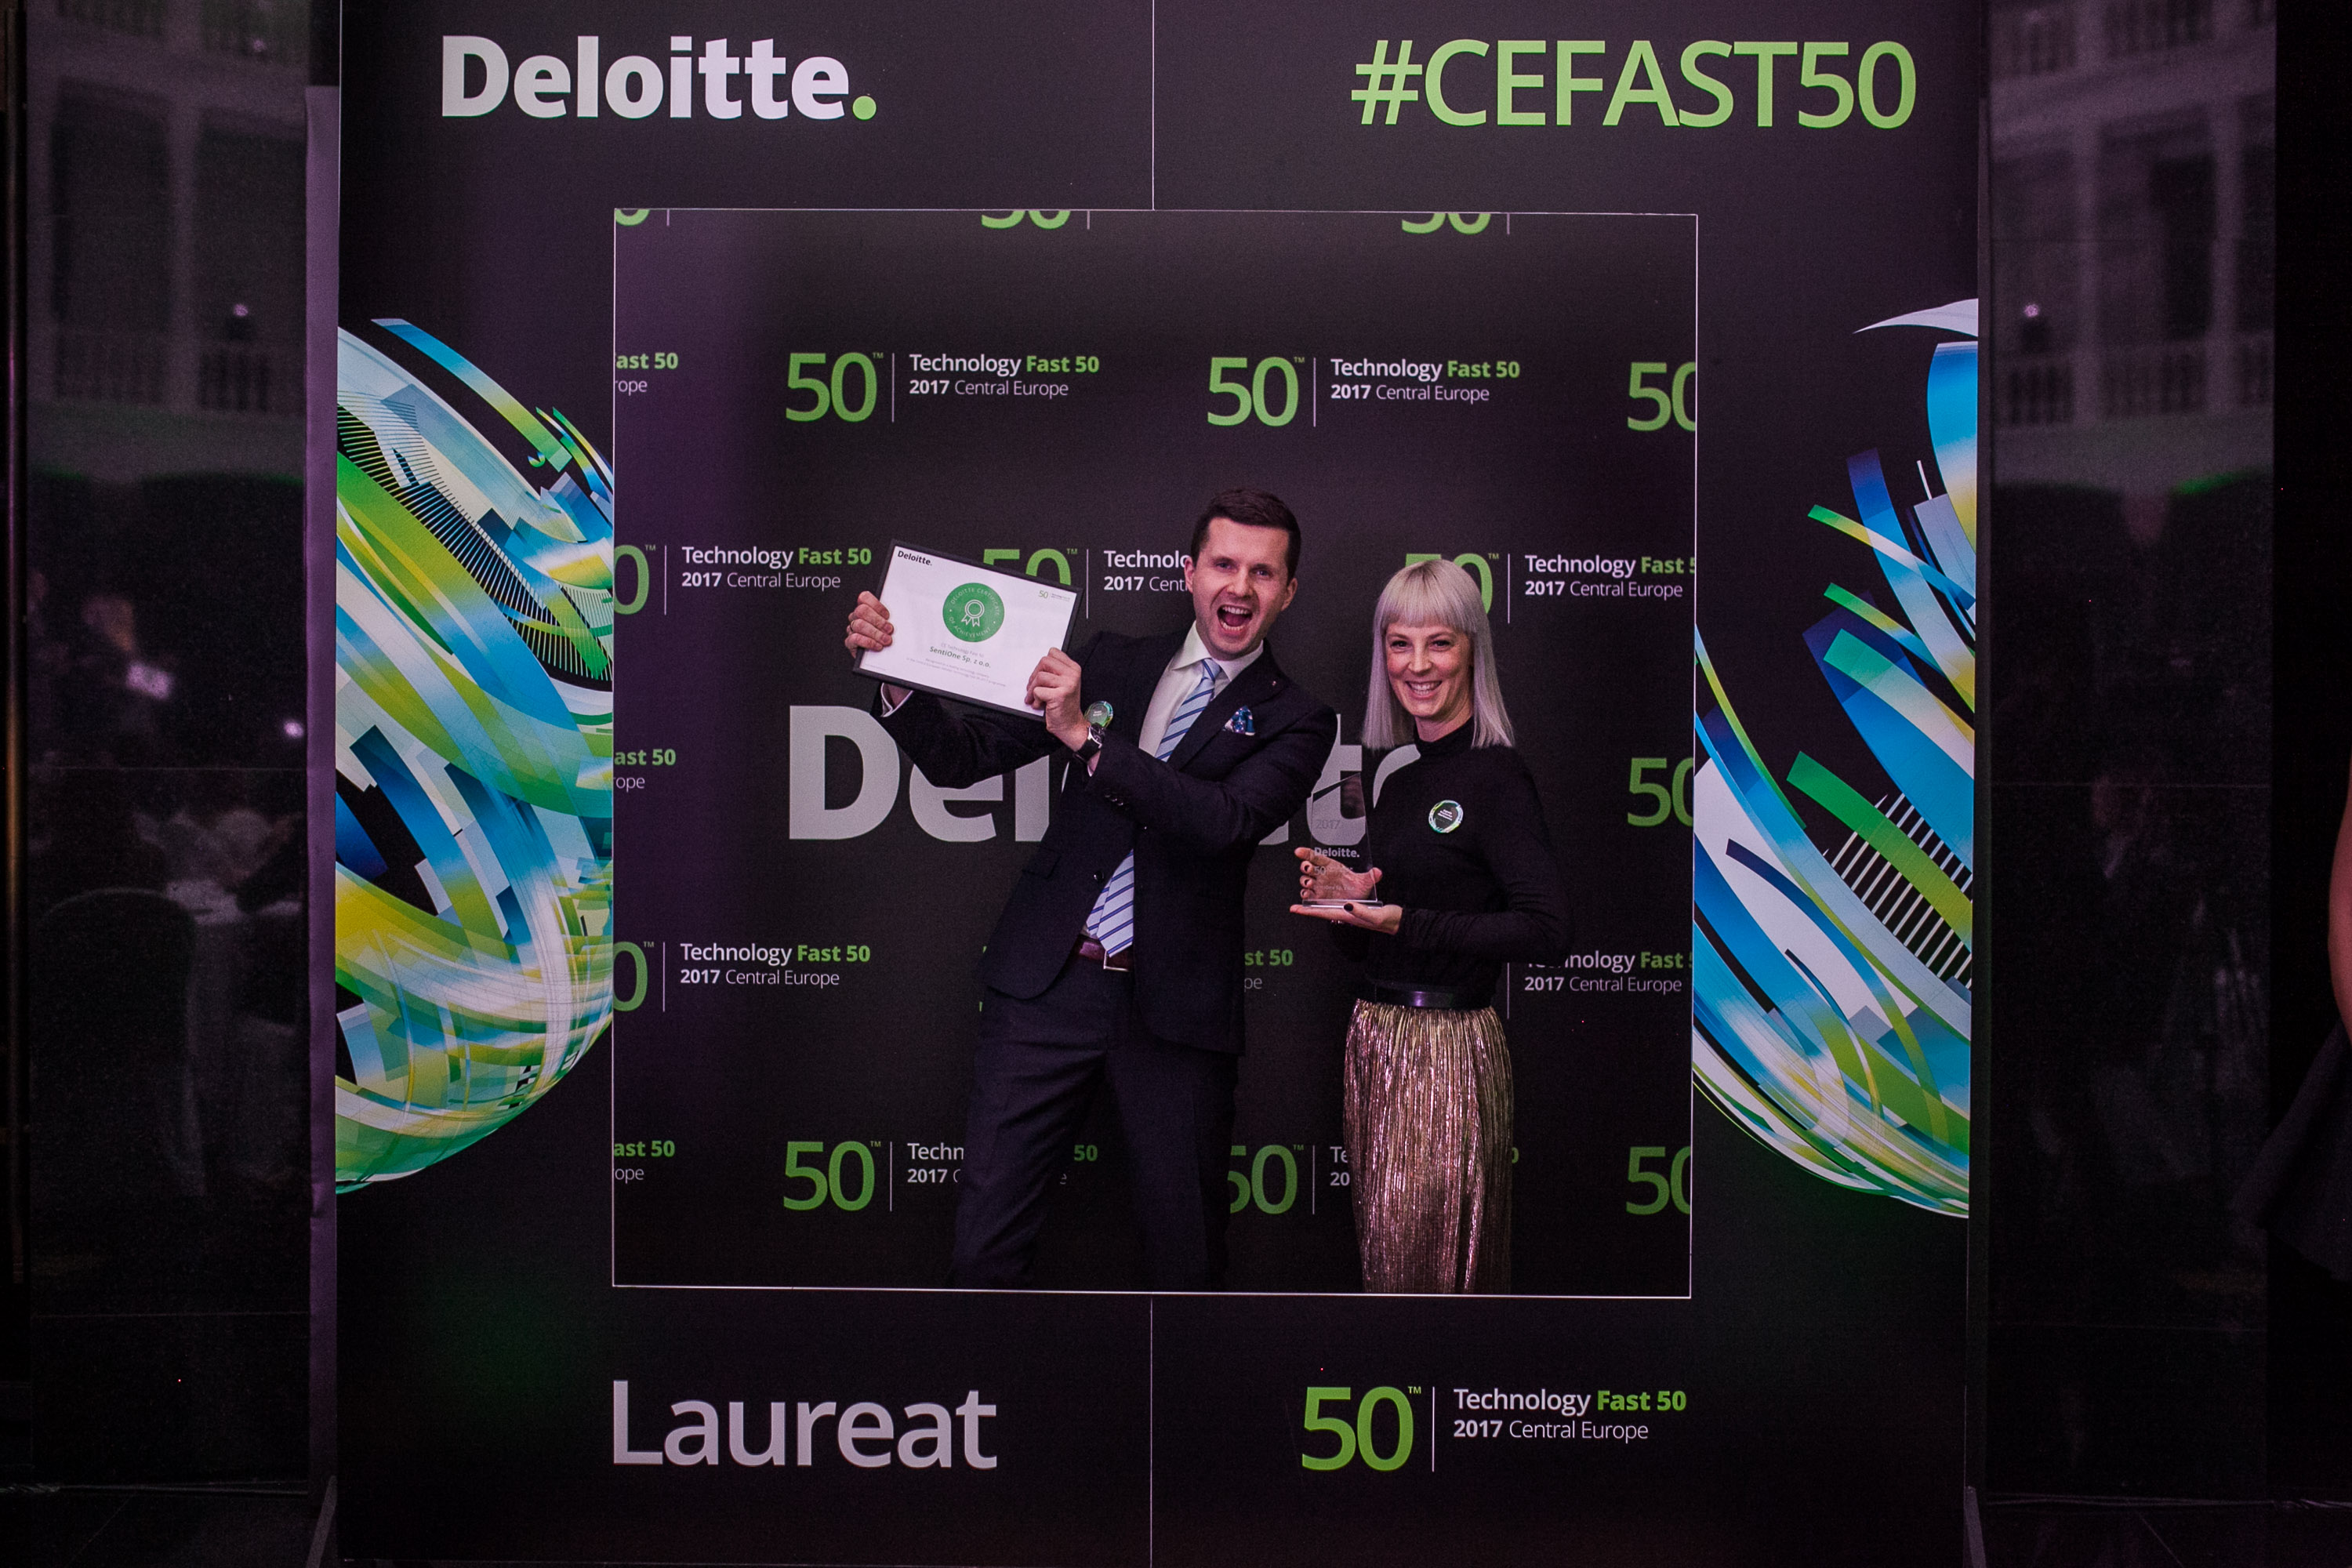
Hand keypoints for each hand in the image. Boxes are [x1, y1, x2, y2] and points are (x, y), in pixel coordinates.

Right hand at [845, 591, 892, 653]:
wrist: (883, 658)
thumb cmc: (887, 637)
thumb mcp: (891, 625)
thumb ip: (893, 618)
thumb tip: (902, 614)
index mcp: (865, 608)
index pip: (864, 598)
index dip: (876, 605)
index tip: (888, 615)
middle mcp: (857, 617)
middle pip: (861, 610)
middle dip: (878, 620)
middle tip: (889, 629)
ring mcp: (852, 629)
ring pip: (859, 625)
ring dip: (875, 633)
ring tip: (886, 640)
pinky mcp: (850, 642)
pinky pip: (855, 639)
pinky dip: (868, 642)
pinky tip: (878, 646)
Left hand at [1027, 648, 1087, 749]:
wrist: (1071, 725)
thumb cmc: (1065, 705)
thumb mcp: (1064, 683)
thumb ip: (1055, 672)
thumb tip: (1038, 667)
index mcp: (1074, 669)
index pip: (1053, 653)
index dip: (1042, 664)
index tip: (1040, 674)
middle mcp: (1072, 674)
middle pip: (1044, 661)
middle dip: (1034, 675)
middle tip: (1033, 686)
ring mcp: (1067, 684)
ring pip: (1039, 676)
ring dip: (1032, 689)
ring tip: (1034, 697)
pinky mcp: (1059, 695)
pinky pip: (1038, 691)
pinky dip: (1035, 699)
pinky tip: (1040, 704)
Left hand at [1289, 898, 1403, 934]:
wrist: (1398, 921)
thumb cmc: (1388, 920)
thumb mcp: (1376, 915)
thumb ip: (1361, 911)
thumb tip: (1347, 905)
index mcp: (1348, 915)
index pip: (1323, 914)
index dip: (1308, 912)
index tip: (1295, 910)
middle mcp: (1347, 914)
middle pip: (1323, 912)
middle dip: (1308, 910)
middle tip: (1294, 907)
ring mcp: (1351, 911)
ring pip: (1329, 908)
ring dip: (1316, 906)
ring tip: (1305, 901)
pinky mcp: (1356, 908)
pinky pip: (1338, 905)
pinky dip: (1329, 902)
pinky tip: (1326, 898)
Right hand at [1293, 846, 1381, 903]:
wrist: (1357, 903)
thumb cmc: (1357, 889)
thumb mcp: (1365, 882)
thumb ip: (1371, 876)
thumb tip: (1377, 872)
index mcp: (1331, 867)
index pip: (1316, 857)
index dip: (1306, 853)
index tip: (1299, 852)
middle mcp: (1322, 875)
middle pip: (1307, 868)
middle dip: (1305, 867)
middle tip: (1308, 869)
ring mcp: (1318, 886)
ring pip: (1305, 881)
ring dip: (1304, 882)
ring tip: (1309, 884)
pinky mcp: (1317, 898)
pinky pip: (1306, 896)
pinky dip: (1304, 897)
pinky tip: (1306, 897)